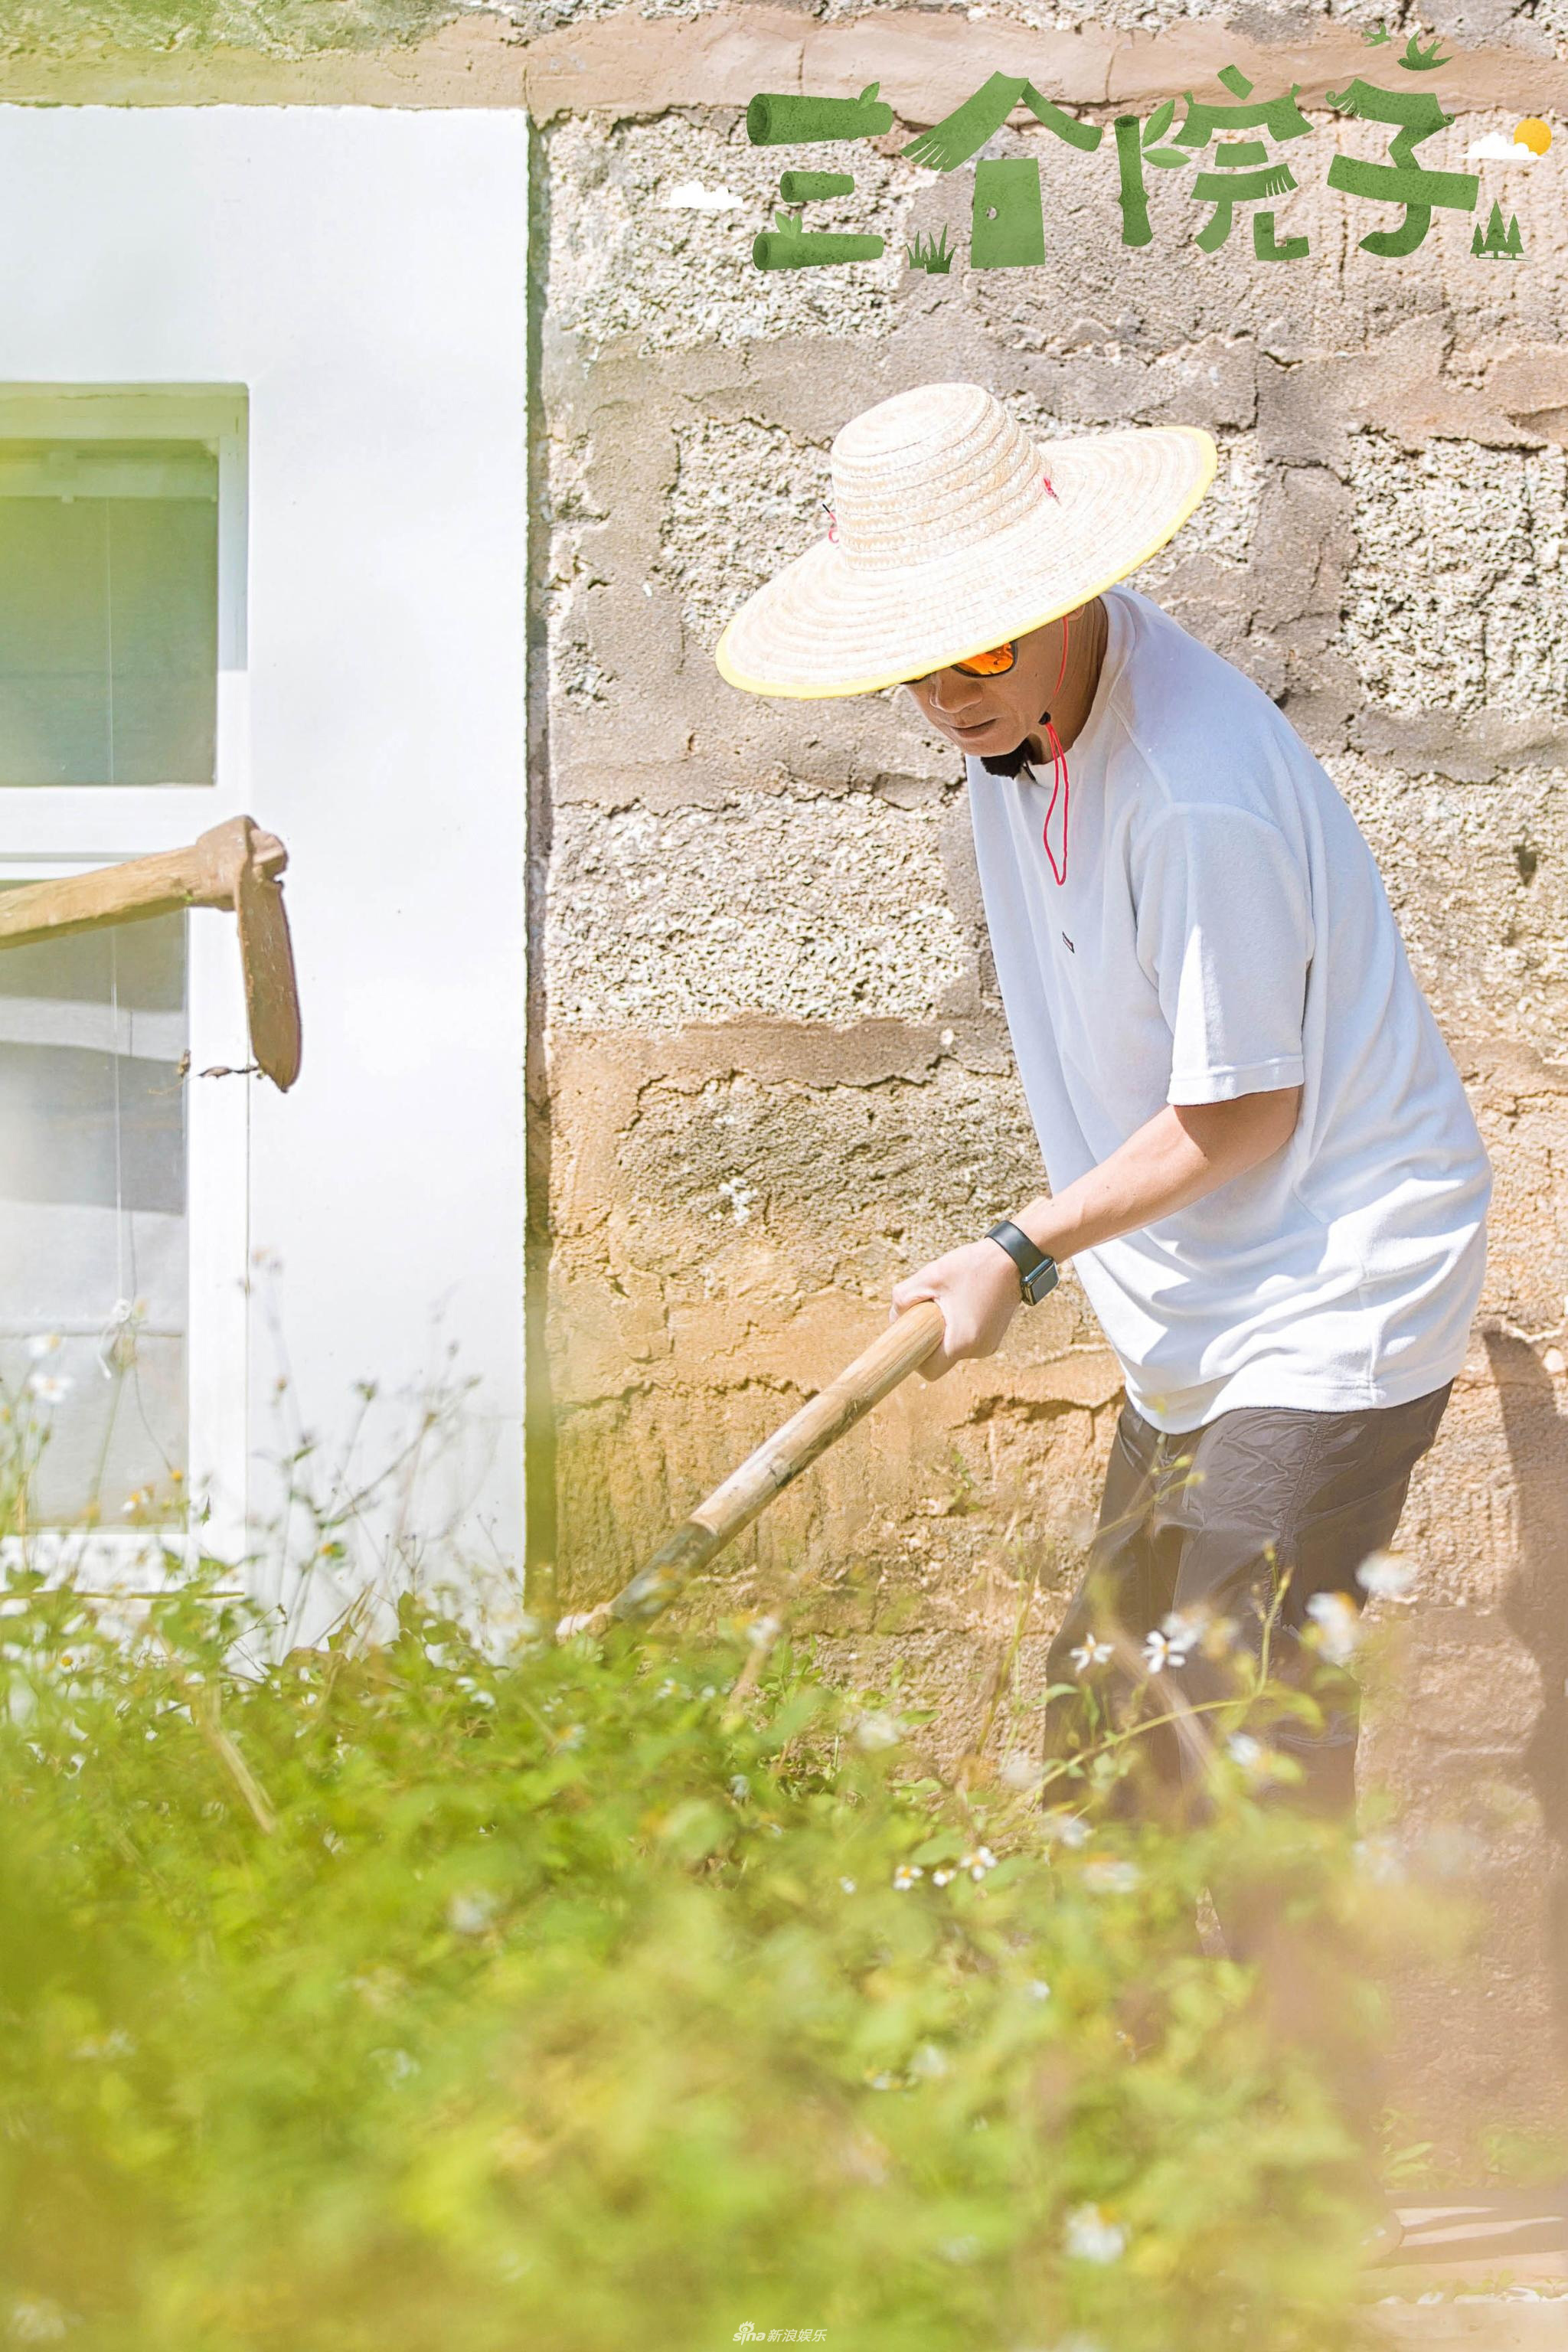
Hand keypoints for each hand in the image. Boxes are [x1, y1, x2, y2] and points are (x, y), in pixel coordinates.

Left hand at [890, 1238, 1021, 1381]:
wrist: (1013, 1257)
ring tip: (946, 1302)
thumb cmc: (972, 1266)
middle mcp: (979, 1350)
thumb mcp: (931, 1276)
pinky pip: (965, 1340)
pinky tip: (959, 1303)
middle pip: (940, 1359)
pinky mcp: (993, 1337)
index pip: (929, 1370)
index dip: (913, 1357)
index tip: (908, 1335)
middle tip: (926, 1311)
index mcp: (963, 1342)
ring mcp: (988, 1345)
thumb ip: (904, 1297)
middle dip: (927, 1339)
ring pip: (952, 1348)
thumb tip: (894, 1317)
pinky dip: (955, 1327)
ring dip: (942, 1331)